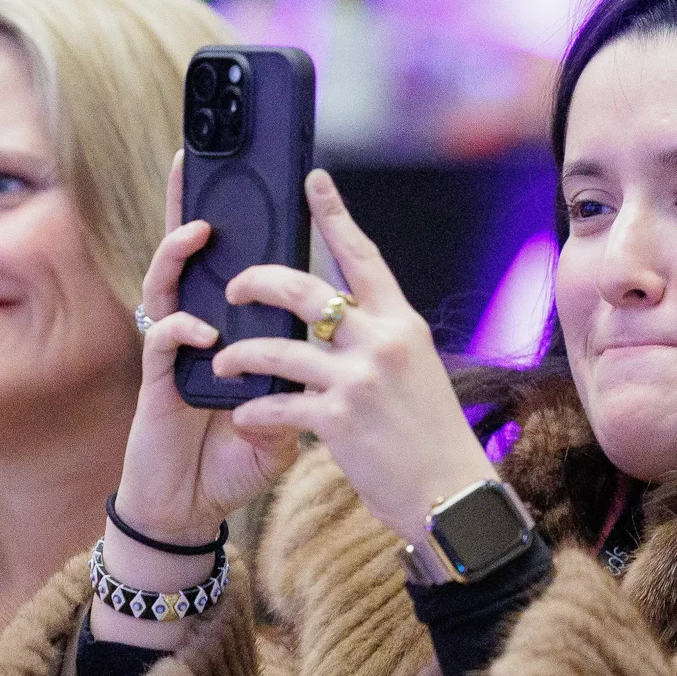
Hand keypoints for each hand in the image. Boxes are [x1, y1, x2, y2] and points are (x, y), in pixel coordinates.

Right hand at [109, 155, 310, 538]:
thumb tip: (329, 366)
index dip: (254, 229)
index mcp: (235, 335)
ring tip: (197, 231)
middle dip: (188, 208)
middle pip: (191, 259)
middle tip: (193, 162)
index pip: (241, 270)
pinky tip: (200, 328)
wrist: (190, 510)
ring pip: (166, 285)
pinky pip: (162, 340)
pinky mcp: (156, 381)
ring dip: (177, 254)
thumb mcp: (285, 423)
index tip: (268, 185)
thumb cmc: (232, 463)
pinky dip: (181, 328)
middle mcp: (200, 332)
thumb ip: (303, 391)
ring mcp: (176, 353)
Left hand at [210, 170, 497, 552]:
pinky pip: (276, 403)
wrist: (452, 495)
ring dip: (241, 355)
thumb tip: (339, 322)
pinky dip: (253, 410)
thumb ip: (380, 342)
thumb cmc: (432, 438)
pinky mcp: (338, 419)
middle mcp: (382, 341)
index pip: (363, 256)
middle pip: (304, 290)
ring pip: (276, 348)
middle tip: (235, 287)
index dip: (335, 215)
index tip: (313, 180)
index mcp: (403, 324)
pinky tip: (243, 415)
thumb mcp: (417, 373)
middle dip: (258, 282)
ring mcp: (359, 379)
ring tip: (224, 364)